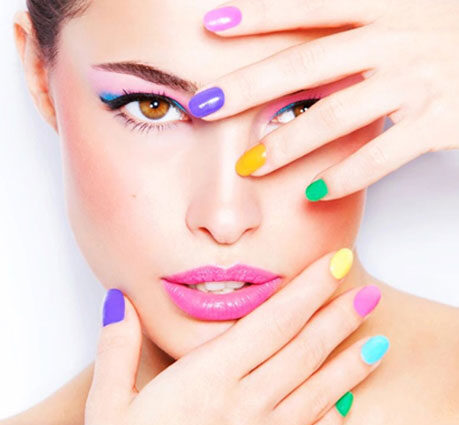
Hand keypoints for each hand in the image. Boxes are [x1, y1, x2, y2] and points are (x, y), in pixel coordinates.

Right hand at [82, 249, 387, 424]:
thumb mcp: (106, 410)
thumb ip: (115, 351)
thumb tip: (119, 303)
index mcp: (209, 380)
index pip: (271, 322)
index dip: (306, 290)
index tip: (333, 264)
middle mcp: (247, 405)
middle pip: (304, 351)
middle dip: (338, 317)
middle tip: (369, 292)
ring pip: (319, 392)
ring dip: (350, 362)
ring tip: (378, 339)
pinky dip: (334, 418)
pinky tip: (346, 405)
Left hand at [188, 0, 458, 200]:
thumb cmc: (452, 36)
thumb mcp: (408, 10)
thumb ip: (357, 18)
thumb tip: (307, 32)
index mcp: (386, 7)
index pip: (309, 9)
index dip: (259, 16)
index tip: (211, 25)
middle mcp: (398, 38)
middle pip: (307, 64)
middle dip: (250, 86)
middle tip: (204, 105)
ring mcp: (419, 80)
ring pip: (337, 114)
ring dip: (288, 142)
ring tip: (249, 164)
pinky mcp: (441, 120)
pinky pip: (382, 154)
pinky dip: (346, 176)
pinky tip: (314, 191)